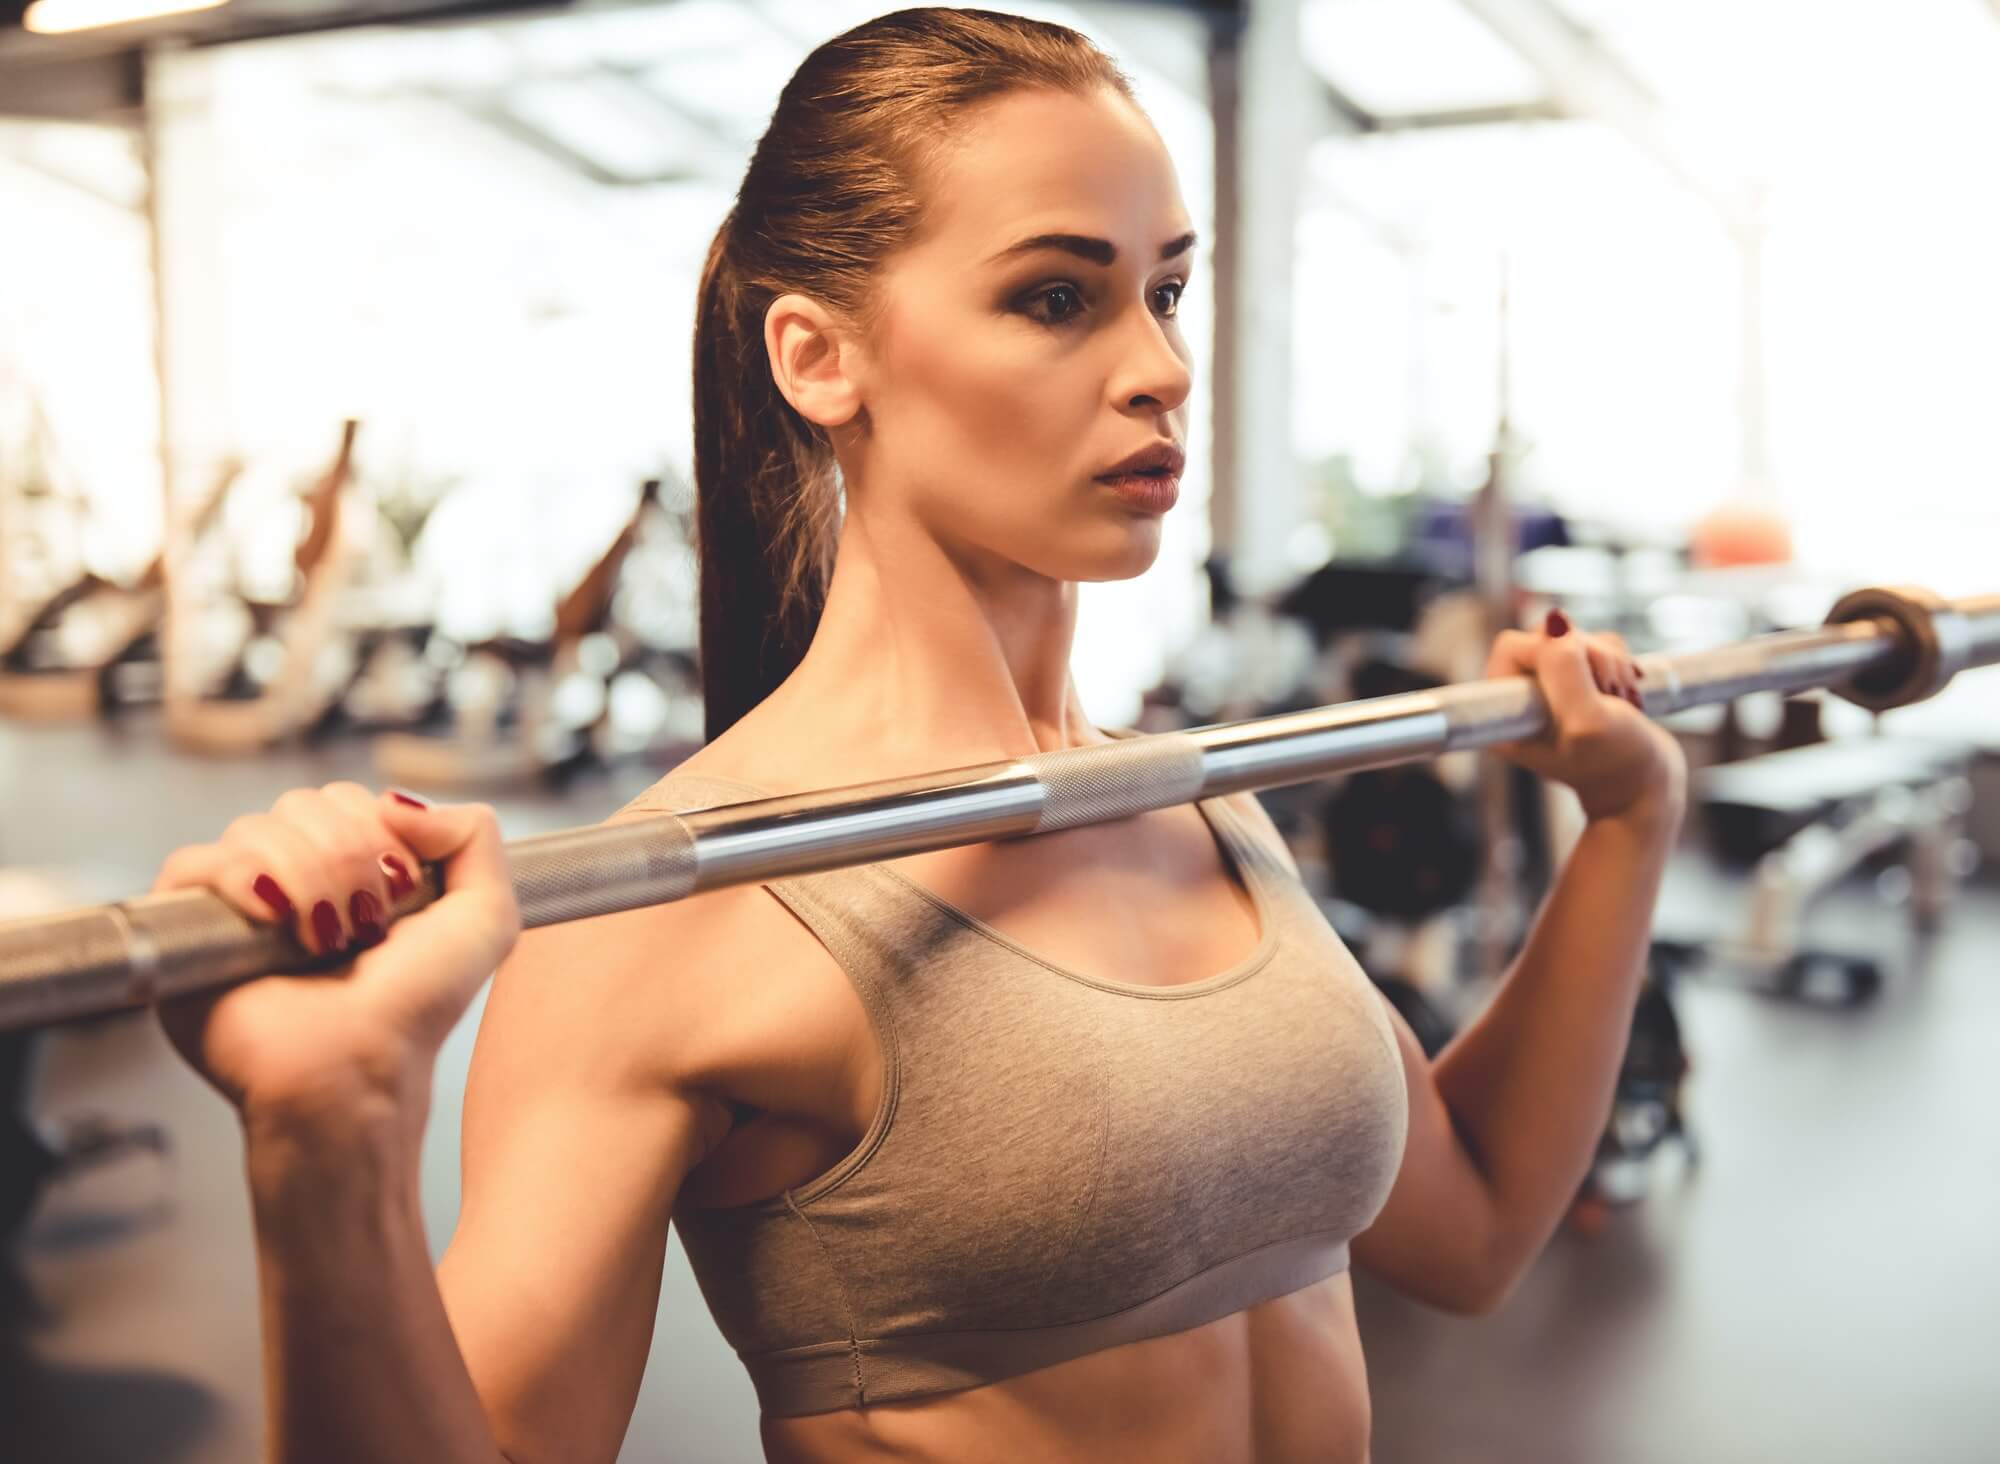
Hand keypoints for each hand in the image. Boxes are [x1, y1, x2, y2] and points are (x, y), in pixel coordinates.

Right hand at [149, 785, 520, 1121]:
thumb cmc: (414, 1008)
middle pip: (302, 803)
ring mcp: (236, 901)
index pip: (347, 798)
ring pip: (255, 828)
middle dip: (349, 858)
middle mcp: (290, 878)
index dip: (379, 832)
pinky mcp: (186, 927)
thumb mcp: (486, 915)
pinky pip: (194, 862)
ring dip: (309, 881)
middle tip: (365, 925)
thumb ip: (473, 834)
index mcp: (349, 870)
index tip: (401, 891)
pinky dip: (243, 881)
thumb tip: (395, 799)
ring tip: (324, 942)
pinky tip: (275, 924)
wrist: (356, 1070)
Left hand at [1485, 610, 1687, 824]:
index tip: (1586, 685)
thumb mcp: (1587, 721)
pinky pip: (1599, 646)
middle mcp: (1522, 699)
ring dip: (1610, 663)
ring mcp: (1552, 690)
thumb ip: (1564, 669)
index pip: (1512, 645)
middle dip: (1590, 656)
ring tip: (1622, 700)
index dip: (1553, 652)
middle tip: (1611, 693)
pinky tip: (1629, 696)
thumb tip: (1553, 620)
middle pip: (1548, 637)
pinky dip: (1621, 665)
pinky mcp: (1580, 683)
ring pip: (1577, 639)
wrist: (1649, 788)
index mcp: (1507, 712)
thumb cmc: (1617, 764)